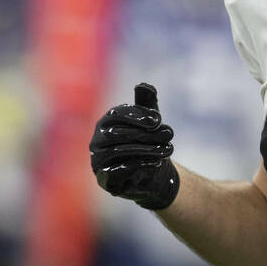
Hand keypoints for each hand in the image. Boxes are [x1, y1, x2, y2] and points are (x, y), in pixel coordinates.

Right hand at [89, 83, 179, 209]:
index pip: (116, 114)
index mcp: (105, 123)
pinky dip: (140, 165)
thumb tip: (144, 85)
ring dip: (147, 149)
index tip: (158, 119)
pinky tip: (158, 162)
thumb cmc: (149, 142)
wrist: (153, 175)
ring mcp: (98, 161)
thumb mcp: (151, 121)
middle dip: (146, 133)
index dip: (137, 115)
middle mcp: (96, 141)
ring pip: (119, 152)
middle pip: (117, 133)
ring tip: (169, 148)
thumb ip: (147, 103)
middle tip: (170, 133)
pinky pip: (118, 171)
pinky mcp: (105, 180)